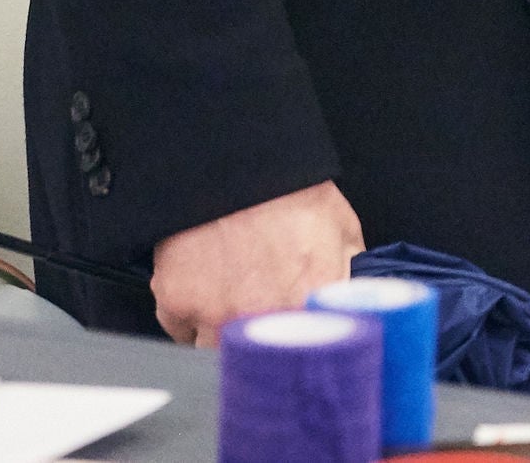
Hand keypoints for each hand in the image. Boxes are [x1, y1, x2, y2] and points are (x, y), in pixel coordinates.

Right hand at [150, 181, 364, 344]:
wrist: (237, 163)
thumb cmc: (291, 193)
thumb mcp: (342, 232)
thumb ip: (348, 280)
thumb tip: (354, 306)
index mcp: (307, 305)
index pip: (303, 359)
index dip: (299, 358)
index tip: (298, 352)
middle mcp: (259, 318)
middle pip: (253, 366)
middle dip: (260, 353)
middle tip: (264, 324)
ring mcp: (214, 316)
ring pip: (213, 353)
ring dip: (223, 337)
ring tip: (235, 301)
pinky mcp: (176, 303)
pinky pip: (180, 328)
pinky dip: (190, 316)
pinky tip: (206, 285)